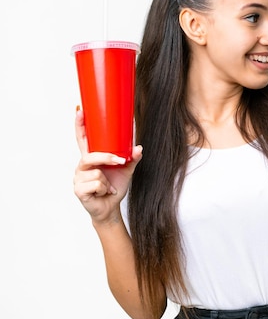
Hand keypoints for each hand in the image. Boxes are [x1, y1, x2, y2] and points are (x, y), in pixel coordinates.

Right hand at [72, 108, 142, 224]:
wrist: (110, 208)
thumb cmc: (115, 187)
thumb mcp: (126, 170)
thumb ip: (132, 158)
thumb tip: (139, 147)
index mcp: (91, 157)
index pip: (83, 138)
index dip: (80, 125)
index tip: (80, 110)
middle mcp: (82, 165)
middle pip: (90, 155)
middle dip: (107, 159)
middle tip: (119, 162)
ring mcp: (78, 177)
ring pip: (97, 172)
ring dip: (108, 182)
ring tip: (107, 187)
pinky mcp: (79, 190)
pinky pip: (96, 184)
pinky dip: (105, 189)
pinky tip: (103, 193)